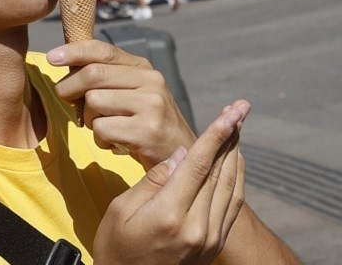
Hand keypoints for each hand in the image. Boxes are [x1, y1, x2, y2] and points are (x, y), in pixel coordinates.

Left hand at [49, 41, 195, 168]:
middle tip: (68, 102)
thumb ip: (104, 77)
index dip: (74, 51)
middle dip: (69, 88)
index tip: (52, 57)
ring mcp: (152, 105)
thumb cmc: (144, 124)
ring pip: (93, 102)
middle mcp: (151, 81)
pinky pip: (101, 128)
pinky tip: (116, 144)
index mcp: (143, 68)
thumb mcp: (129, 93)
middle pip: (92, 75)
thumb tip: (63, 61)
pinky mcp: (148, 131)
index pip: (103, 50)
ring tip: (106, 128)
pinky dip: (100, 139)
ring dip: (89, 120)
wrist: (180, 157)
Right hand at [94, 101, 248, 264]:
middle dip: (231, 138)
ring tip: (237, 128)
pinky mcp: (214, 244)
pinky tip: (233, 163)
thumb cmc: (116, 247)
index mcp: (171, 215)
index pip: (199, 165)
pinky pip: (233, 205)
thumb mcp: (121, 211)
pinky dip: (236, 179)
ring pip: (232, 187)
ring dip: (236, 155)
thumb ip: (153, 181)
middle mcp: (198, 227)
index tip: (230, 112)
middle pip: (221, 173)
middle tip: (239, 110)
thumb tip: (180, 155)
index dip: (216, 135)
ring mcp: (210, 238)